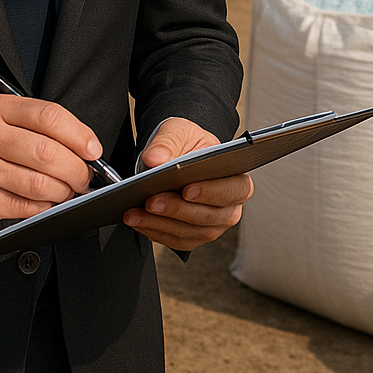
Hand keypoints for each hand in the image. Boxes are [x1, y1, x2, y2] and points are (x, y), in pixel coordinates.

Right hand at [0, 95, 101, 233]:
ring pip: (39, 183)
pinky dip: (44, 207)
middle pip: (46, 152)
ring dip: (62, 192)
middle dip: (76, 169)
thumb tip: (87, 149)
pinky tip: (45, 203)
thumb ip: (40, 130)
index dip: (79, 134)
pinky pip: (25, 206)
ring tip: (66, 192)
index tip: (93, 150)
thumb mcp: (2, 124)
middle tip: (84, 178)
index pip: (48, 116)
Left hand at [123, 118, 253, 251]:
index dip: (212, 192)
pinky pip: (174, 240)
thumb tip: (154, 160)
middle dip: (176, 209)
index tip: (187, 190)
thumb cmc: (187, 142)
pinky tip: (136, 219)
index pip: (235, 189)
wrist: (176, 156)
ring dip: (159, 223)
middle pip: (208, 216)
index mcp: (237, 178)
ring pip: (189, 232)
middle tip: (151, 201)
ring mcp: (212, 226)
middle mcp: (229, 208)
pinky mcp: (191, 237)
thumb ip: (167, 142)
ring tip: (135, 212)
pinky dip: (153, 231)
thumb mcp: (178, 131)